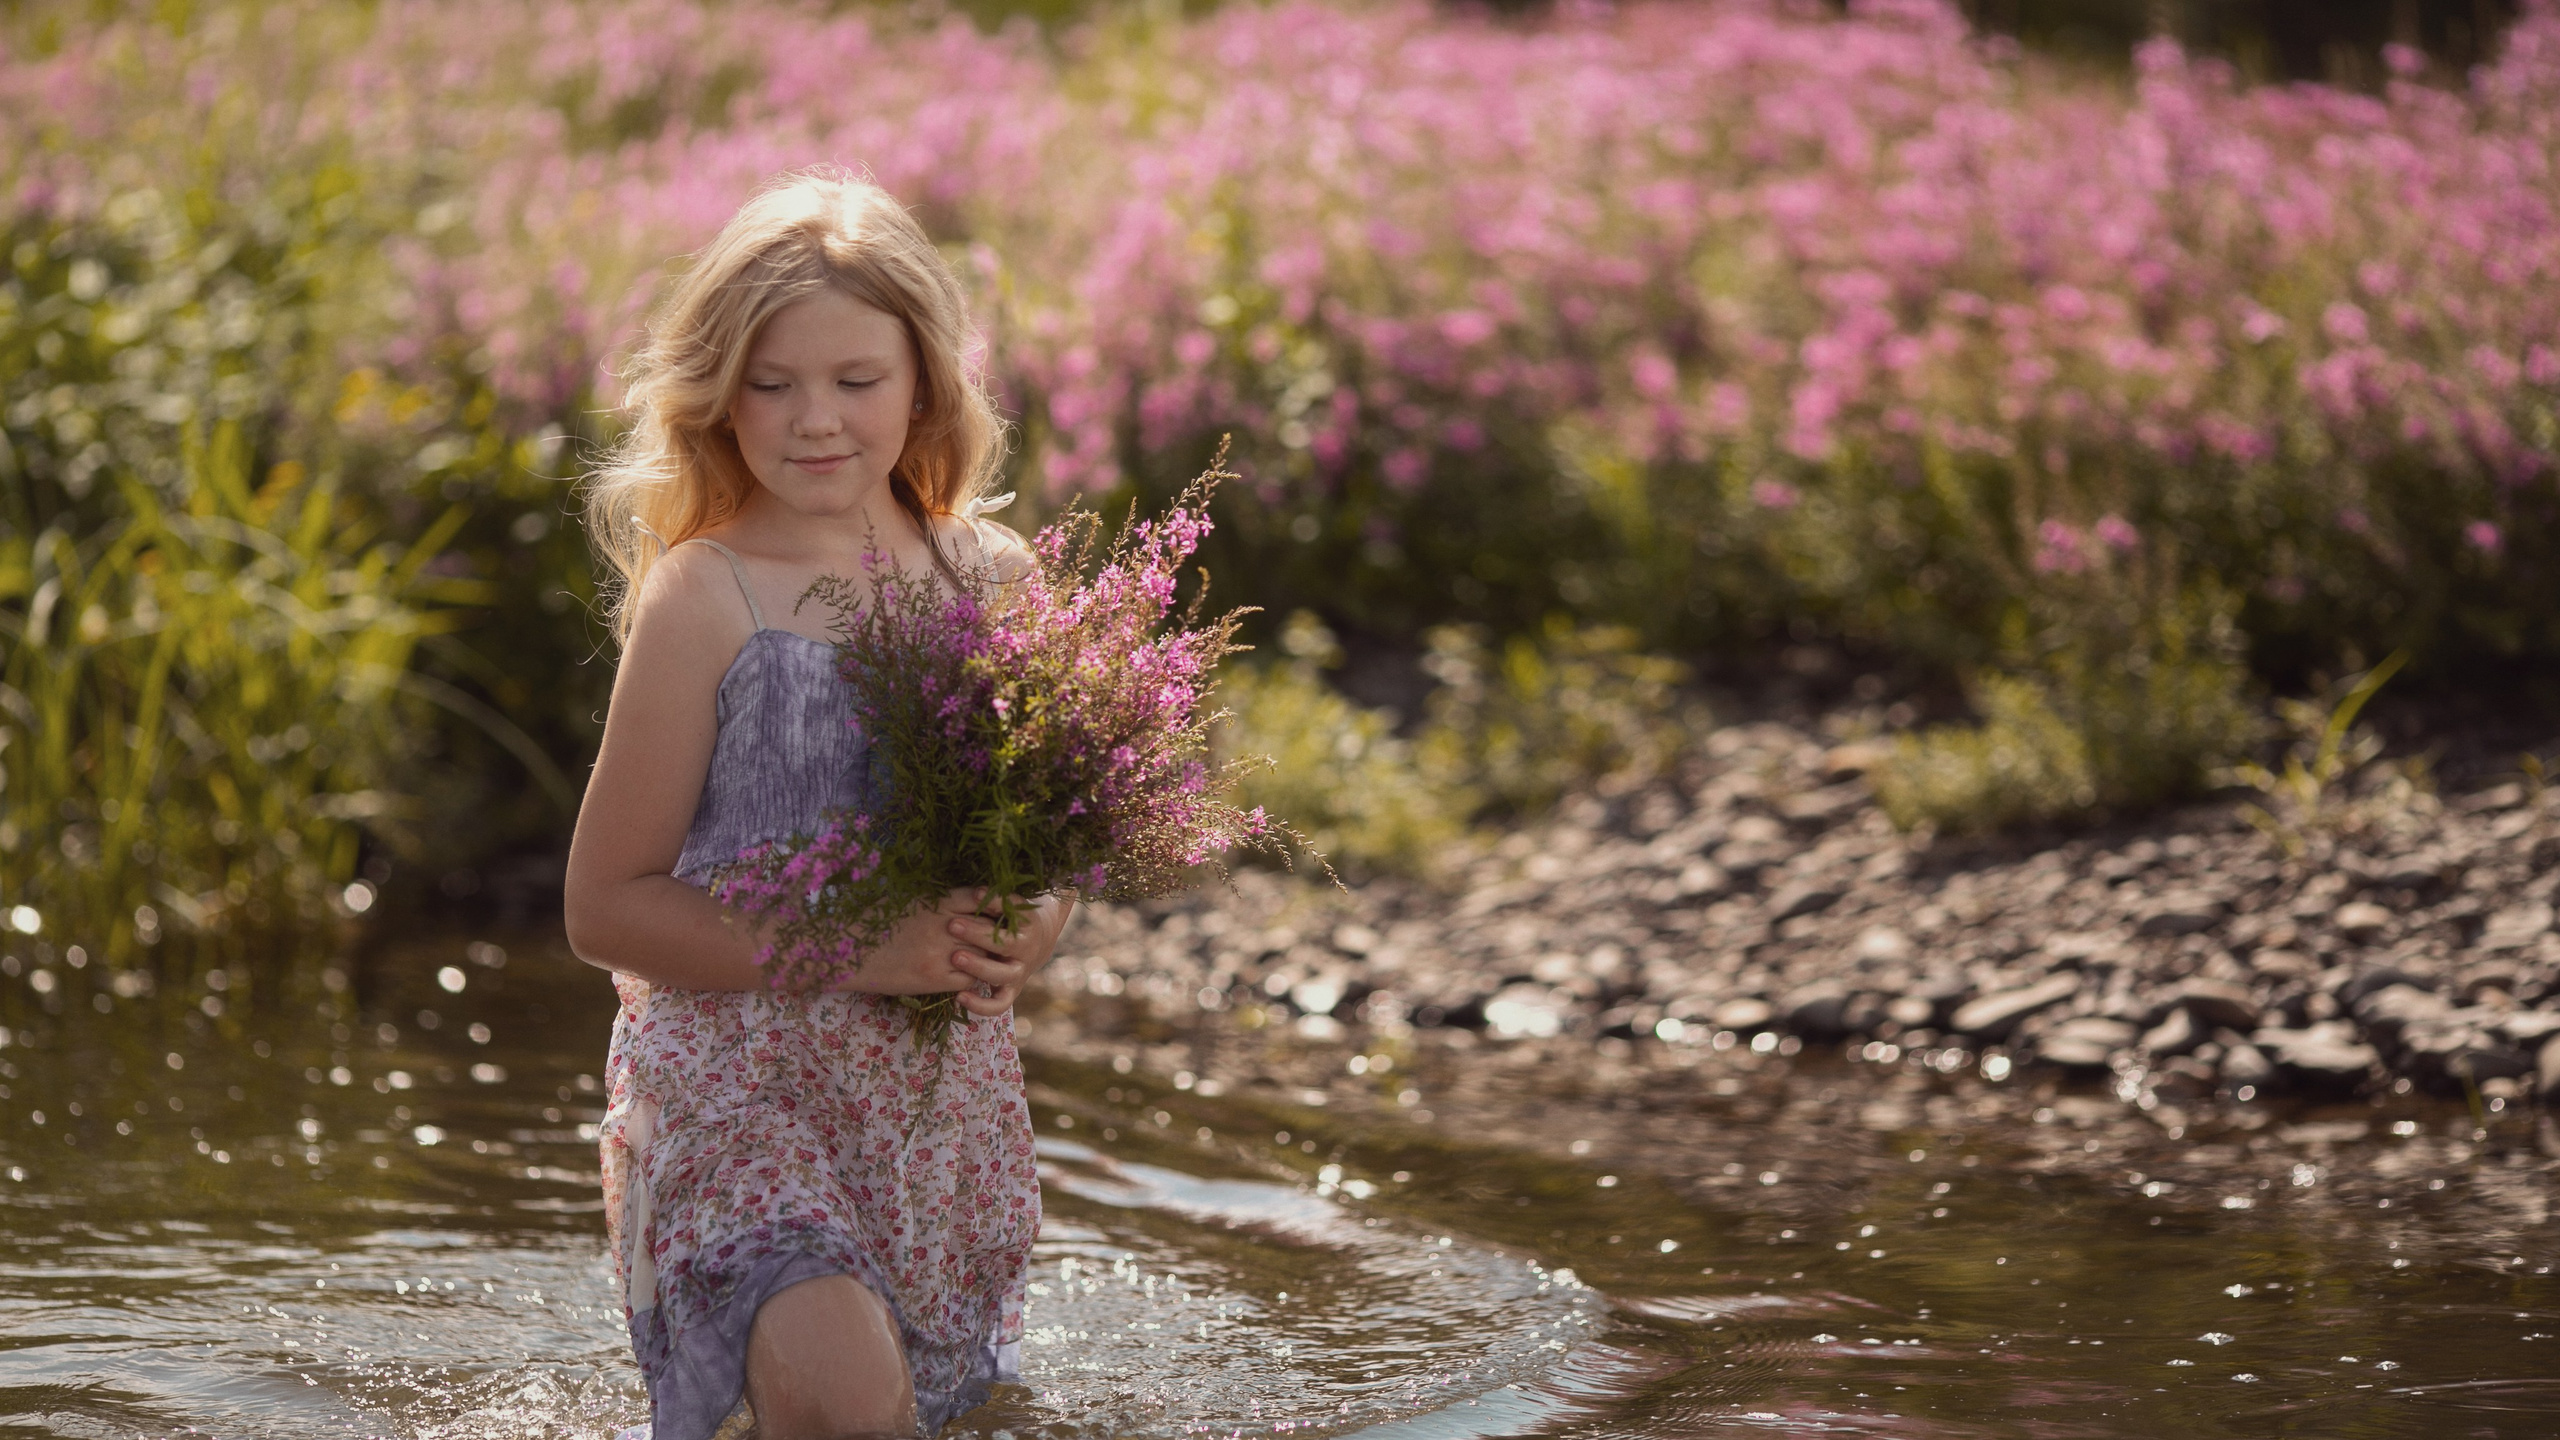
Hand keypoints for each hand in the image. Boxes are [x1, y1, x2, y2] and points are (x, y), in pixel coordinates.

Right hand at [822, 889, 999, 996]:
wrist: (845, 949)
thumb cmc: (873, 920)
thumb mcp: (908, 898)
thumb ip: (938, 900)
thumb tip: (964, 903)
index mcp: (937, 901)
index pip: (980, 898)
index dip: (991, 906)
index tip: (994, 912)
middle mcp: (944, 925)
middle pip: (988, 929)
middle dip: (993, 934)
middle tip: (998, 939)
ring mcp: (941, 953)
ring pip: (982, 957)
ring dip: (984, 959)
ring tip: (983, 960)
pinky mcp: (933, 979)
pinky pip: (967, 980)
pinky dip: (969, 978)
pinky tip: (962, 975)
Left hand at [942, 890, 1071, 1017]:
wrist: (1036, 943)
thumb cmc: (1013, 919)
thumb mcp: (1010, 906)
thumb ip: (996, 900)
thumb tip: (977, 893)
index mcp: (1028, 928)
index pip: (1013, 915)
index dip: (994, 904)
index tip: (974, 895)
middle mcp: (1026, 953)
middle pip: (1005, 946)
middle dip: (978, 935)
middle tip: (952, 925)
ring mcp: (1018, 974)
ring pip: (1000, 976)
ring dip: (978, 967)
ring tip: (955, 957)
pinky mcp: (1010, 992)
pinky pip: (998, 1005)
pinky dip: (981, 1005)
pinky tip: (959, 997)